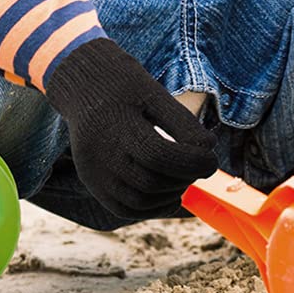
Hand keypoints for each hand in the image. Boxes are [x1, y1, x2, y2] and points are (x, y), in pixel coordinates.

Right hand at [45, 37, 218, 218]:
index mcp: (116, 125)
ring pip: (138, 202)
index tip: (212, 159)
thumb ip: (181, 122)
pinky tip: (170, 194)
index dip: (191, 162)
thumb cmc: (123, 84)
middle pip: (149, 182)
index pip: (159, 156)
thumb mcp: (154, 92)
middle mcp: (99, 155)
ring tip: (185, 177)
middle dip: (183, 178)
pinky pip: (124, 208)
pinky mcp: (92, 183)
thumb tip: (209, 148)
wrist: (81, 84)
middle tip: (200, 166)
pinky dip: (151, 207)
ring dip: (169, 196)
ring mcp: (93, 173)